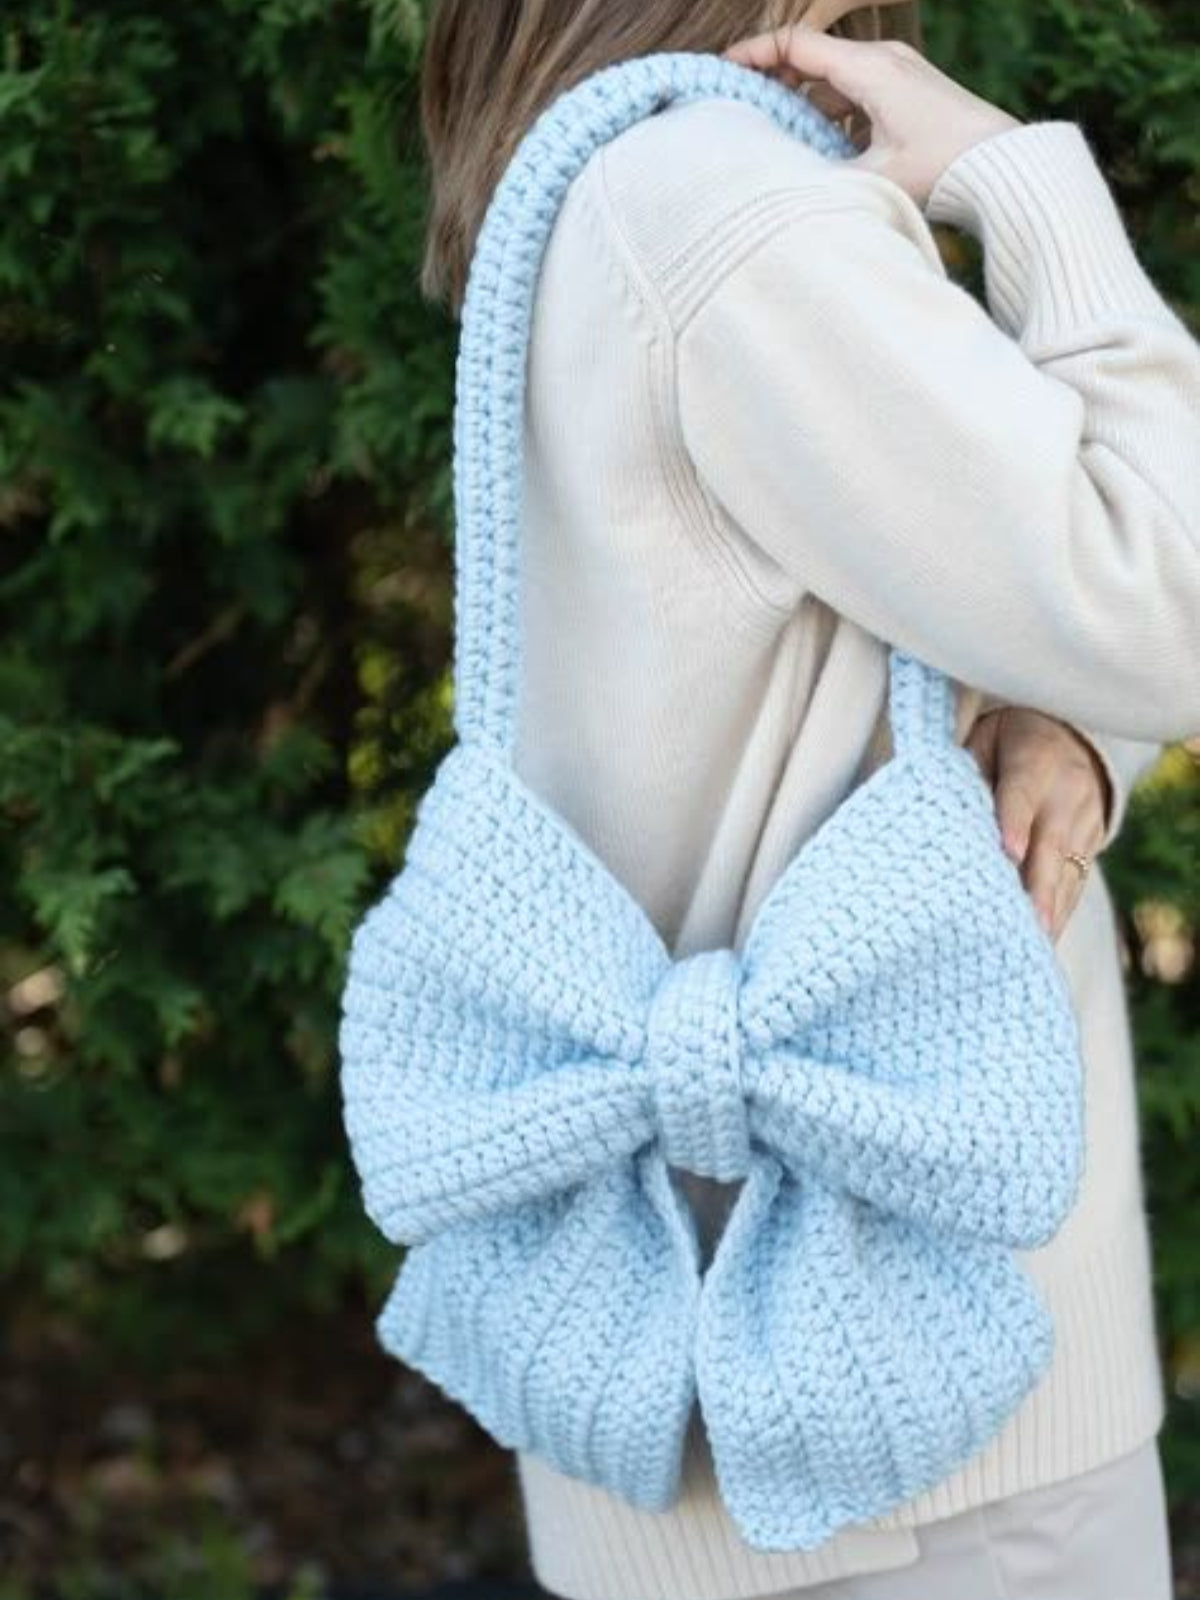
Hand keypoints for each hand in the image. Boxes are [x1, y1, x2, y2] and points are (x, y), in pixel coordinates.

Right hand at [721, 21, 1021, 207]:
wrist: (1007, 167)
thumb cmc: (946, 169)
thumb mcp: (874, 178)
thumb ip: (820, 177)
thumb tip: (778, 185)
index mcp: (870, 69)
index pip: (796, 45)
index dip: (754, 56)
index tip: (722, 73)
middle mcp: (883, 62)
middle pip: (811, 59)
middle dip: (772, 82)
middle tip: (737, 109)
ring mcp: (898, 76)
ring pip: (832, 81)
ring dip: (801, 105)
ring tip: (772, 137)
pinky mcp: (909, 96)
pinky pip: (855, 96)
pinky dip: (830, 116)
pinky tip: (819, 150)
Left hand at [966, 707, 1110, 941]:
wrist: (1069, 735)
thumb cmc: (1005, 743)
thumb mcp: (984, 742)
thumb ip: (966, 775)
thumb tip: (938, 817)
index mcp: (1035, 759)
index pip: (1021, 793)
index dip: (1015, 823)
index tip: (1008, 854)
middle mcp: (1066, 792)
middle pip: (1052, 844)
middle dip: (1040, 885)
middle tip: (1029, 923)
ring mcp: (1085, 822)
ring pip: (1068, 870)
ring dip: (1050, 909)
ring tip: (1032, 946)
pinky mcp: (1092, 845)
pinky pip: (1076, 883)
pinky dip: (1059, 913)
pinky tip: (1043, 944)